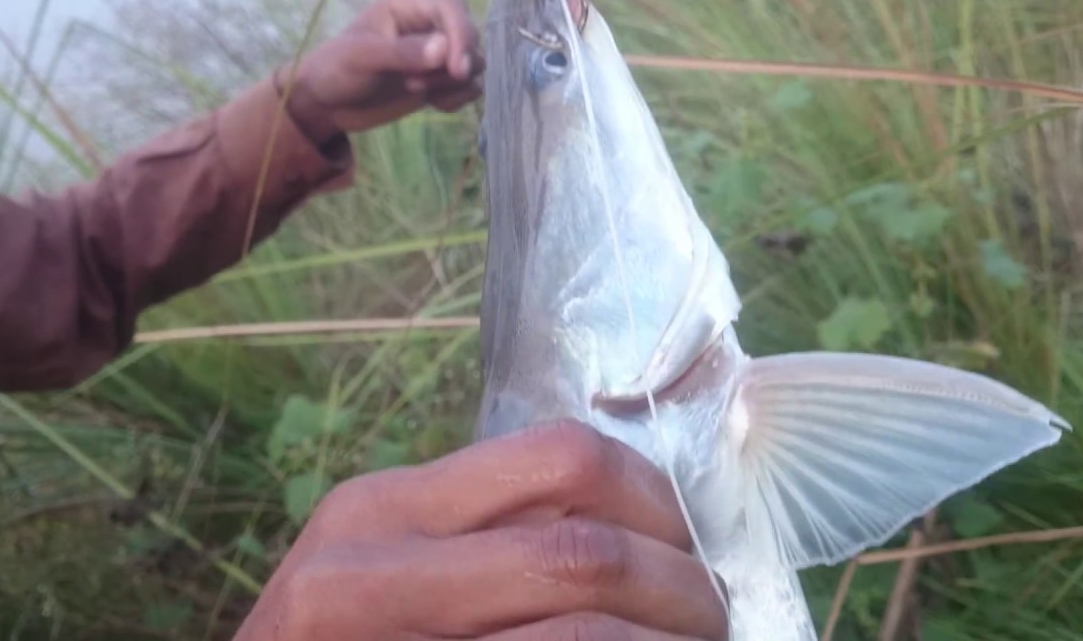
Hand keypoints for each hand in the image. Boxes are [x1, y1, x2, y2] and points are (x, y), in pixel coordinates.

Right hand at [233, 421, 728, 640]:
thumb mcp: (392, 573)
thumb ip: (487, 539)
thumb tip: (646, 532)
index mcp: (381, 509)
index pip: (562, 460)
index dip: (659, 501)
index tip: (695, 544)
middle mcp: (367, 570)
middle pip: (582, 555)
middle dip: (682, 594)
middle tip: (715, 619)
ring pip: (581, 637)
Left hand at [278, 0, 483, 143]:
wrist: (328, 104)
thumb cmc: (336, 70)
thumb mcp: (361, 58)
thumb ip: (402, 53)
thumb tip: (443, 49)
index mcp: (409, 4)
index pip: (451, 8)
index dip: (461, 35)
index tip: (456, 70)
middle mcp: (429, 23)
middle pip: (469, 35)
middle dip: (453, 64)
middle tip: (415, 84)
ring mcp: (437, 52)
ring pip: (473, 62)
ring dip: (452, 83)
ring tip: (414, 89)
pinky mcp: (440, 79)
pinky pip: (469, 86)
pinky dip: (458, 98)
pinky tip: (434, 105)